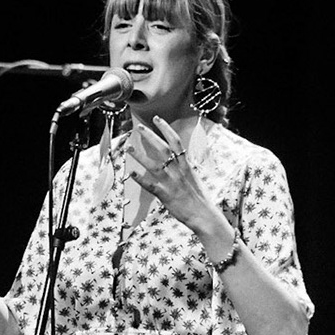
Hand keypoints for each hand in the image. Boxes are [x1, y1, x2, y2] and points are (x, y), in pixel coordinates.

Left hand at [127, 117, 220, 237]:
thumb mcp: (194, 178)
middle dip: (150, 136)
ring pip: (154, 165)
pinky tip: (132, 173)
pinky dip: (141, 179)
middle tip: (139, 127)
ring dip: (140, 156)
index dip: (166, 128)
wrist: (204, 215)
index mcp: (186, 165)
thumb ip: (185, 168)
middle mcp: (178, 171)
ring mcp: (171, 182)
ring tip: (129, 148)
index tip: (157, 119)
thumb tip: (179, 160)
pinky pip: (151, 185)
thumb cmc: (200, 199)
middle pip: (163, 149)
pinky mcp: (166, 195)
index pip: (175, 141)